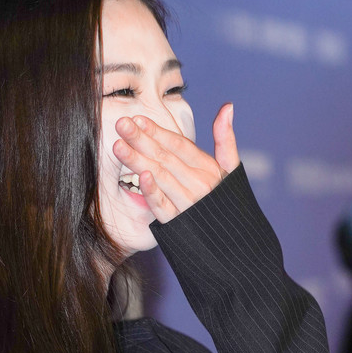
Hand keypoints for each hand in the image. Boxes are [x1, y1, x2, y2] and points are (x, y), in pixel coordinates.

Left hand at [113, 102, 239, 222]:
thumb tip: (228, 106)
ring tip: (118, 146)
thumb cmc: (227, 205)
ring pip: (161, 177)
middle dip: (142, 140)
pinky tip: (141, 177)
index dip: (158, 131)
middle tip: (121, 124)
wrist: (232, 246)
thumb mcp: (230, 170)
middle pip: (166, 157)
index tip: (138, 119)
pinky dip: (153, 192)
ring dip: (139, 161)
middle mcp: (200, 184)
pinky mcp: (178, 224)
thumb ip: (226, 138)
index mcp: (209, 169)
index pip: (180, 145)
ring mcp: (189, 204)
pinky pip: (163, 206)